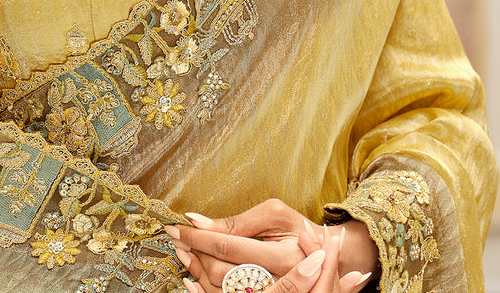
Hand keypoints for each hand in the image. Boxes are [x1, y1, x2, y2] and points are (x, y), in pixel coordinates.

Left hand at [163, 199, 375, 290]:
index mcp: (282, 256)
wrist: (325, 257)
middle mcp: (276, 283)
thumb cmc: (298, 229)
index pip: (227, 246)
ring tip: (181, 252)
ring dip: (196, 269)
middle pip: (221, 271)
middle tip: (175, 237)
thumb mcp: (275, 214)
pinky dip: (204, 290)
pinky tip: (191, 279)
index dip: (198, 236)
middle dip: (194, 252)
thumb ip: (239, 221)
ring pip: (221, 289)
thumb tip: (199, 221)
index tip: (176, 226)